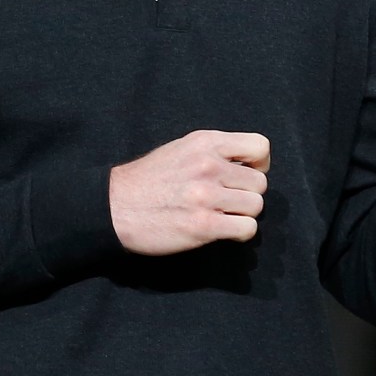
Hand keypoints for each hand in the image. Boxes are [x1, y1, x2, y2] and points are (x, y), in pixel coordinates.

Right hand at [108, 129, 269, 255]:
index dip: (260, 164)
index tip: (245, 175)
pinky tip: (222, 230)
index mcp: (205, 142)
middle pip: (260, 182)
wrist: (115, 207)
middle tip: (227, 200)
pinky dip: (239, 232)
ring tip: (222, 215)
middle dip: (247, 193)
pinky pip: (247, 229)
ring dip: (243, 214)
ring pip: (256, 206)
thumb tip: (248, 164)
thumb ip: (214, 151)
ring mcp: (207, 196)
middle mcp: (208, 165)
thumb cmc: (148, 179)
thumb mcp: (181, 148)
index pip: (260, 146)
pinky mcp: (204, 225)